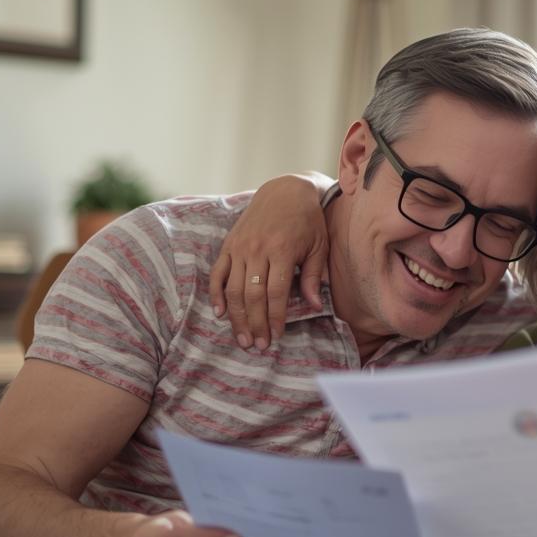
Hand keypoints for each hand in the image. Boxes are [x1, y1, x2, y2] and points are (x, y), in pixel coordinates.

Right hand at [208, 173, 332, 349]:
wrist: (286, 190)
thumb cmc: (308, 221)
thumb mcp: (319, 245)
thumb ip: (315, 275)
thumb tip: (314, 305)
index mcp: (283, 250)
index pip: (276, 292)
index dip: (274, 317)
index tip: (276, 337)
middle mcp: (258, 249)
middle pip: (253, 295)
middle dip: (255, 324)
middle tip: (257, 346)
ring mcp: (240, 247)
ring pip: (234, 288)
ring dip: (237, 317)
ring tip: (242, 338)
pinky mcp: (229, 245)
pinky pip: (218, 273)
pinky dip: (217, 294)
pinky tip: (220, 313)